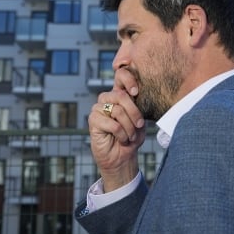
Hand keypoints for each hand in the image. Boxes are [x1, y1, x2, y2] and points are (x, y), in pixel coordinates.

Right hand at [88, 68, 145, 191]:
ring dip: (128, 126)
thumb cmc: (132, 137)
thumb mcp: (140, 120)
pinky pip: (112, 123)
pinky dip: (121, 133)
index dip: (129, 80)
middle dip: (134, 111)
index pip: (121, 76)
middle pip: (121, 95)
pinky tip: (122, 139)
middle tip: (139, 124)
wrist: (123, 157)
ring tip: (130, 136)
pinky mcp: (93, 120)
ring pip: (117, 110)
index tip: (136, 92)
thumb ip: (138, 108)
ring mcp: (98, 108)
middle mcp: (108, 98)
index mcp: (120, 94)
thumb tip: (136, 96)